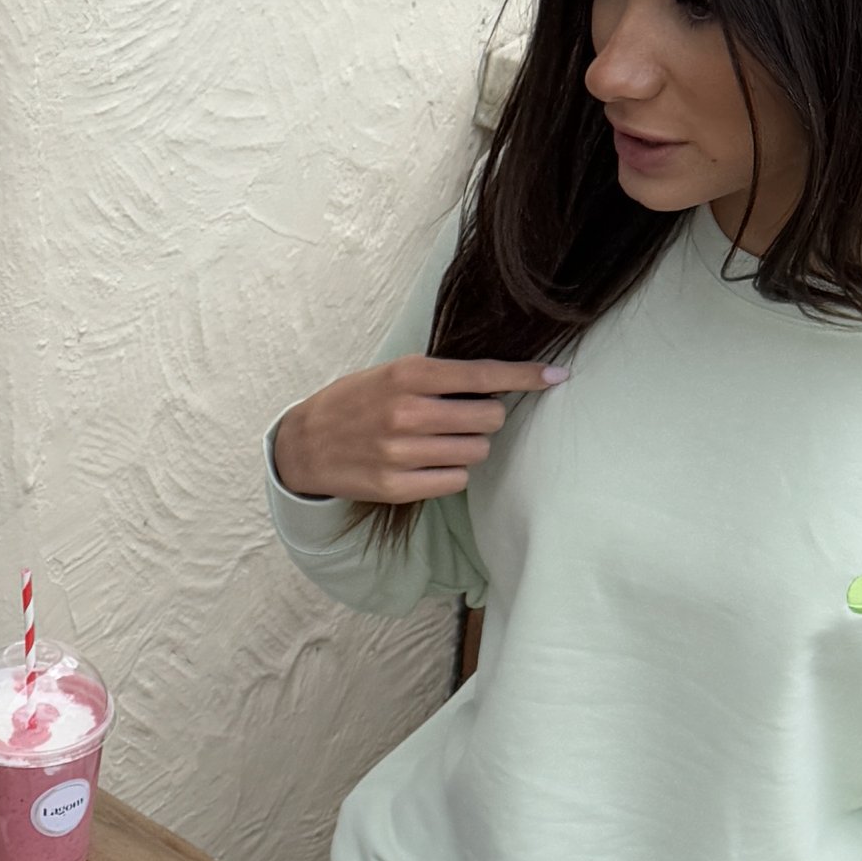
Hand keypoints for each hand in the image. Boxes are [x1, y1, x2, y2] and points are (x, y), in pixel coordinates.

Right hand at [273, 354, 561, 504]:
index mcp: (409, 374)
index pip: (484, 374)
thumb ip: (439, 377)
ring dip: (467, 447)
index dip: (527, 376)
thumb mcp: (391, 373)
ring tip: (438, 443)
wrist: (305, 444)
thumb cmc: (356, 403)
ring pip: (475, 452)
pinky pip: (455, 482)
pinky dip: (451, 474)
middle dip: (485, 418)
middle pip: (488, 418)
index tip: (557, 375)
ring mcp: (401, 452)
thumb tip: (497, 384)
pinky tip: (428, 465)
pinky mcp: (397, 487)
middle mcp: (407, 412)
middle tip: (463, 420)